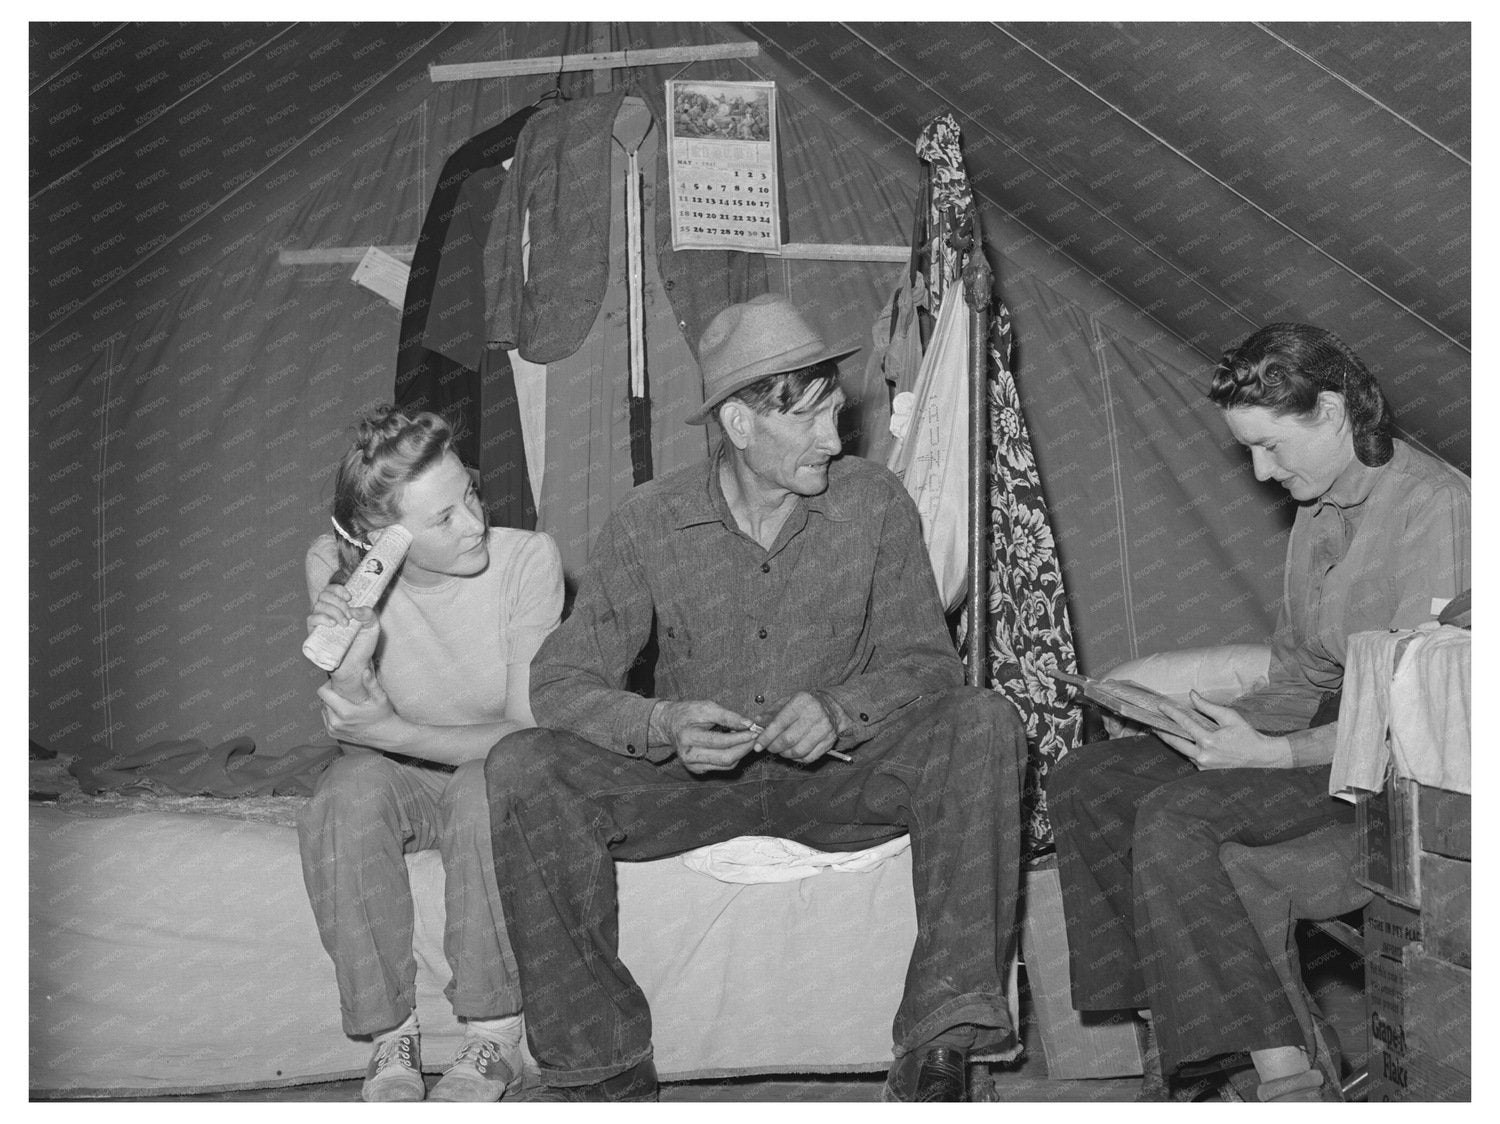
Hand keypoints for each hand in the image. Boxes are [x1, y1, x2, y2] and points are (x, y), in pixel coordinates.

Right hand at [307, 584, 381, 680]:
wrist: (357, 667)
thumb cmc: (363, 645)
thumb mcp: (373, 627)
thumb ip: (369, 615)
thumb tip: (355, 609)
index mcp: (341, 607)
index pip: (332, 589)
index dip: (338, 589)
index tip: (350, 597)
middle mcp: (329, 612)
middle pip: (324, 595)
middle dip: (338, 602)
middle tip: (349, 616)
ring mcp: (320, 623)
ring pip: (318, 606)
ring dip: (333, 611)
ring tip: (345, 624)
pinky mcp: (314, 634)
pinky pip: (311, 620)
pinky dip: (321, 618)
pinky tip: (332, 624)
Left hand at [317, 671, 401, 746]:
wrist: (385, 735)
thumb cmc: (384, 715)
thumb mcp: (381, 698)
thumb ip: (372, 684)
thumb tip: (365, 671)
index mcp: (345, 712)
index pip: (323, 693)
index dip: (328, 685)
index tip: (338, 683)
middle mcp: (336, 722)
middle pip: (323, 700)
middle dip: (331, 694)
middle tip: (344, 692)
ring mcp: (333, 729)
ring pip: (323, 709)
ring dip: (330, 704)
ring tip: (345, 702)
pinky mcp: (333, 734)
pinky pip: (325, 718)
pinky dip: (331, 713)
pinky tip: (343, 712)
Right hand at [653, 700, 758, 774]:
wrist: (670, 724)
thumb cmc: (688, 713)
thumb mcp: (706, 707)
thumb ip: (727, 716)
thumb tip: (748, 723)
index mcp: (687, 738)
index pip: (719, 741)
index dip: (740, 737)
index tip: (754, 730)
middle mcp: (688, 756)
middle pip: (725, 758)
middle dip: (744, 748)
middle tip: (756, 737)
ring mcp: (692, 765)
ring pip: (726, 764)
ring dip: (742, 753)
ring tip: (749, 740)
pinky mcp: (698, 770)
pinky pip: (723, 766)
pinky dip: (734, 757)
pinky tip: (739, 746)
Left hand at [752, 692, 841, 764]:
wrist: (832, 707)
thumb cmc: (804, 705)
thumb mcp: (787, 702)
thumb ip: (770, 713)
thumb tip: (756, 723)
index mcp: (801, 701)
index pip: (779, 723)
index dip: (766, 737)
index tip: (758, 745)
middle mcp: (815, 714)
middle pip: (789, 739)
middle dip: (774, 747)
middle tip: (769, 748)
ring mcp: (825, 729)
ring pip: (799, 751)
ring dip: (785, 754)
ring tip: (780, 750)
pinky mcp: (830, 741)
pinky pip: (809, 757)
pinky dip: (797, 759)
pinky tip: (792, 753)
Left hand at [1155, 691, 1291, 769]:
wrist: (1260, 756)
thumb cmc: (1246, 734)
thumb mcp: (1230, 716)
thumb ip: (1208, 706)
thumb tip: (1192, 695)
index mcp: (1209, 741)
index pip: (1185, 724)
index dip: (1171, 713)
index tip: (1161, 705)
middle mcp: (1203, 755)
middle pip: (1175, 741)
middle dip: (1162, 730)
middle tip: (1151, 721)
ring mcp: (1203, 764)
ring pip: (1180, 750)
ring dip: (1170, 739)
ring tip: (1159, 728)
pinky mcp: (1204, 769)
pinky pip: (1189, 755)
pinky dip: (1182, 746)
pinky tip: (1176, 738)